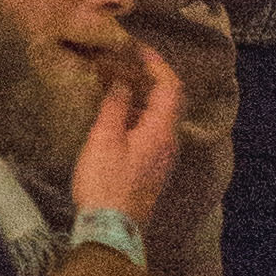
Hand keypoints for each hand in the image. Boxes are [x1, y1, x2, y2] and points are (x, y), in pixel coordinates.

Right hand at [70, 37, 186, 234]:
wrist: (111, 229)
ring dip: (143, 94)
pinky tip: (117, 111)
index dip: (156, 63)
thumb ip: (116, 105)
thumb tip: (122, 80)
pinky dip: (138, 112)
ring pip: (160, 116)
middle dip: (149, 76)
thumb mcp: (105, 138)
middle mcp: (169, 142)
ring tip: (117, 80)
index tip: (135, 47)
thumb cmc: (107, 180)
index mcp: (161, 131)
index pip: (170, 87)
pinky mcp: (152, 168)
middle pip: (169, 100)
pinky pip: (151, 129)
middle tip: (123, 60)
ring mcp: (162, 157)